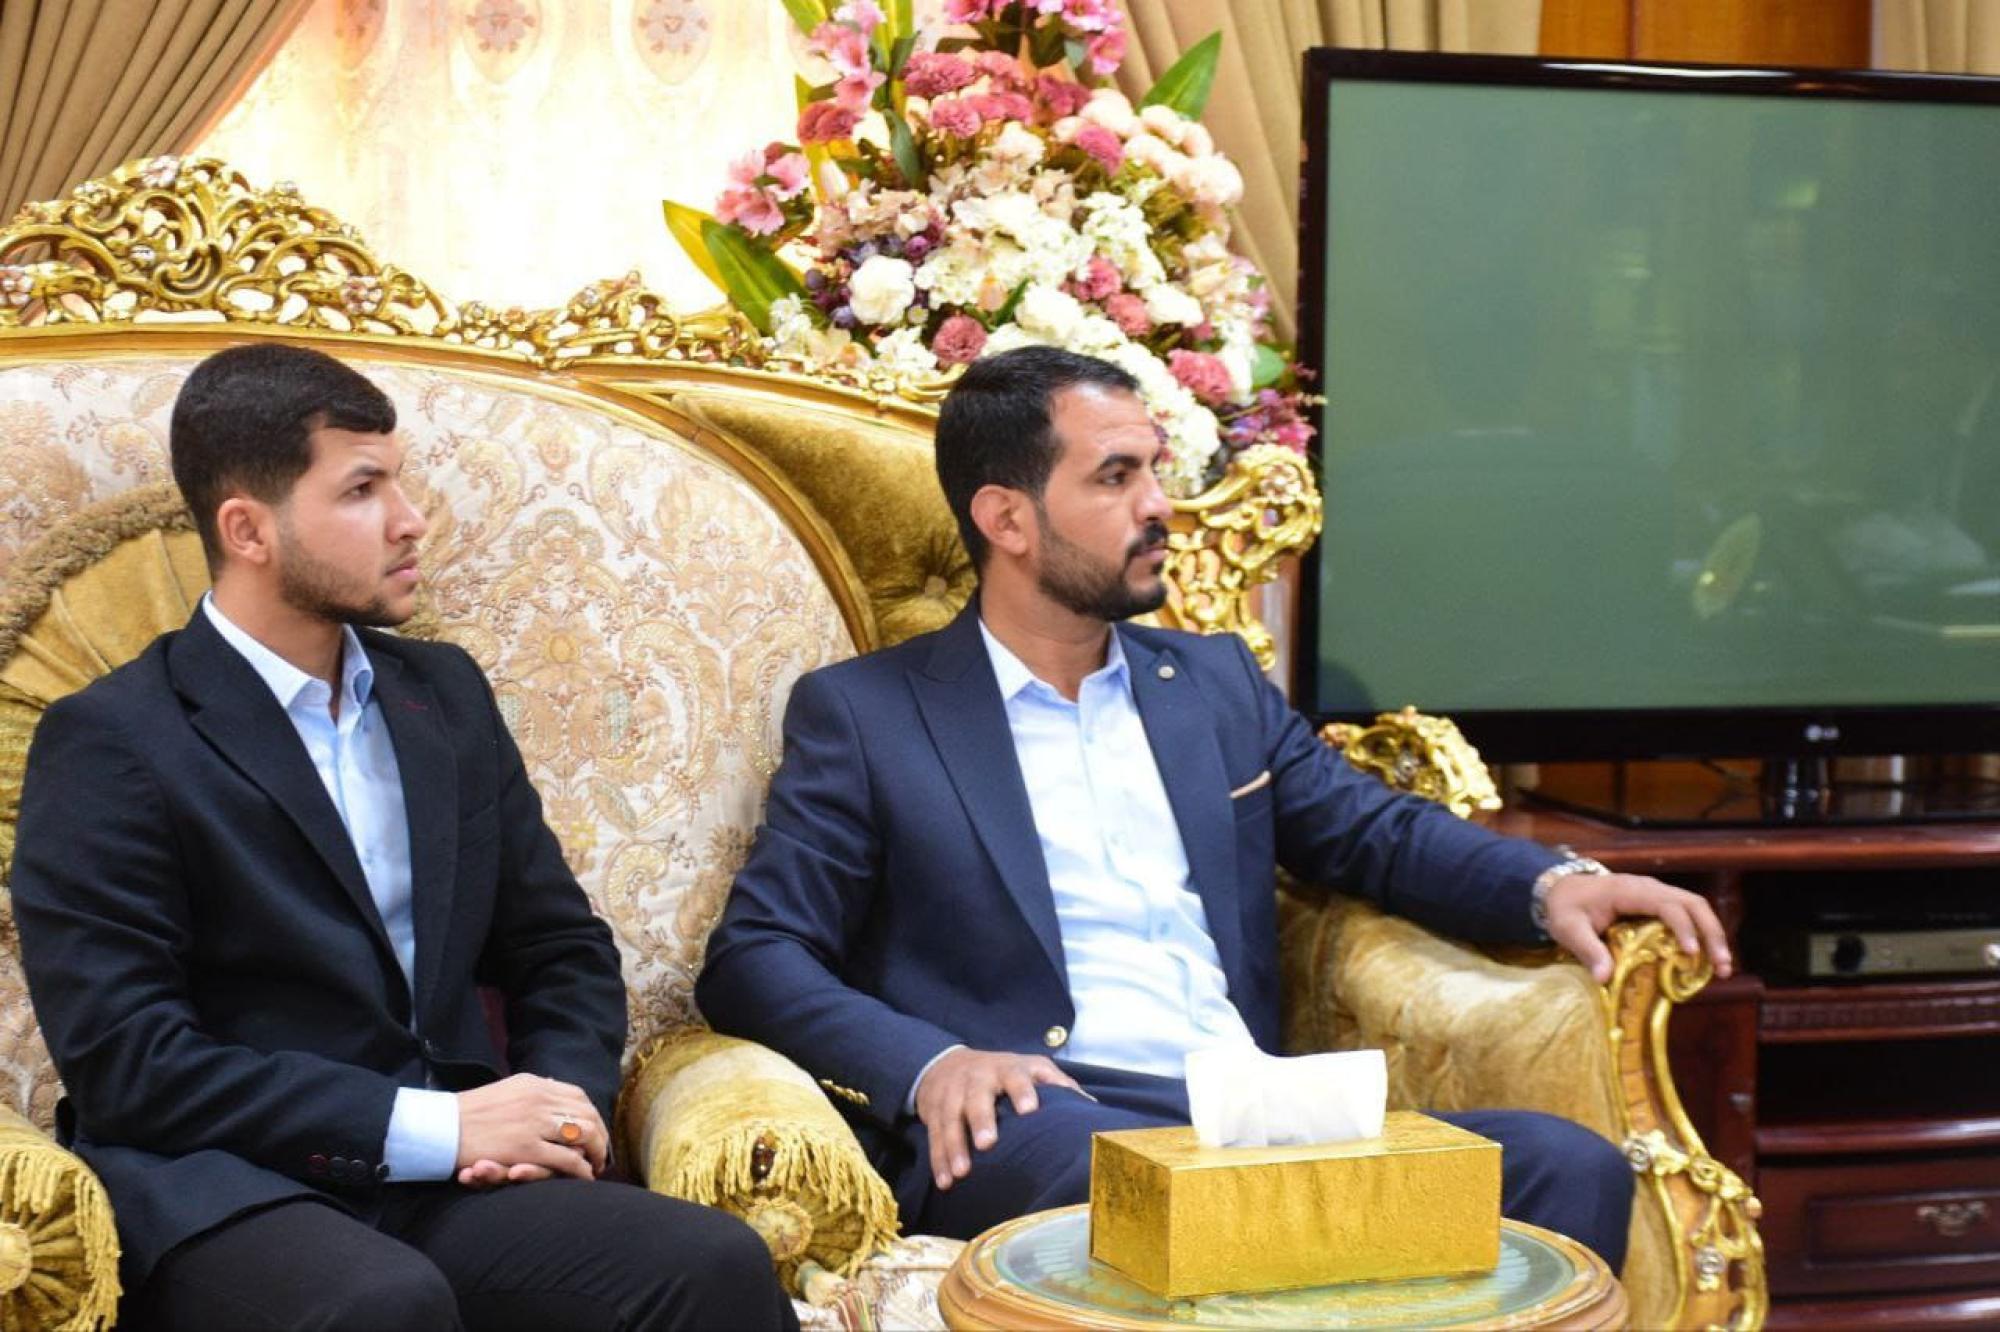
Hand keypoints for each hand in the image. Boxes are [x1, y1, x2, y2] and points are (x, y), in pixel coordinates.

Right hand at [455, 1073, 607, 1184]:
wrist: (440, 1127)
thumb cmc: (469, 1113)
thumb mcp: (507, 1091)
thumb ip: (533, 1092)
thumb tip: (554, 1088)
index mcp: (535, 1085)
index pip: (579, 1097)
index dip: (592, 1115)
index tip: (595, 1131)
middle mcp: (540, 1100)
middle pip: (588, 1114)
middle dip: (599, 1135)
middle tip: (600, 1153)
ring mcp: (535, 1124)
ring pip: (584, 1135)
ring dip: (595, 1152)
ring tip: (595, 1166)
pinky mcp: (527, 1149)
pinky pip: (567, 1160)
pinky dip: (581, 1170)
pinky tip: (584, 1177)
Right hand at [915, 1048, 1083, 1190]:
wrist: (947, 1063)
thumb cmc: (1003, 1073)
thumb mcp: (1031, 1068)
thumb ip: (1059, 1084)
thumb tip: (1092, 1108)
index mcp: (1007, 1069)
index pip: (1015, 1076)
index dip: (1022, 1091)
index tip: (1029, 1109)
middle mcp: (977, 1079)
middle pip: (976, 1097)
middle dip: (980, 1120)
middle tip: (987, 1144)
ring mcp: (952, 1094)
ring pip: (950, 1119)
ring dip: (954, 1146)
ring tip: (962, 1173)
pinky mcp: (934, 1112)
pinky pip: (934, 1136)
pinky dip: (938, 1160)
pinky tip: (945, 1182)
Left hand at [1543, 872, 1732, 983]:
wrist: (1563, 888)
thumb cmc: (1566, 907)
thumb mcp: (1568, 928)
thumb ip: (1586, 949)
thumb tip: (1604, 978)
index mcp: (1629, 890)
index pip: (1667, 904)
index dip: (1682, 927)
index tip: (1690, 953)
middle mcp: (1649, 888)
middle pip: (1693, 904)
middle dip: (1711, 933)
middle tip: (1722, 965)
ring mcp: (1657, 894)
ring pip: (1696, 908)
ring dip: (1713, 935)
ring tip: (1723, 967)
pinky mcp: (1659, 905)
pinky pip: (1688, 916)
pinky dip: (1701, 935)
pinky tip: (1706, 961)